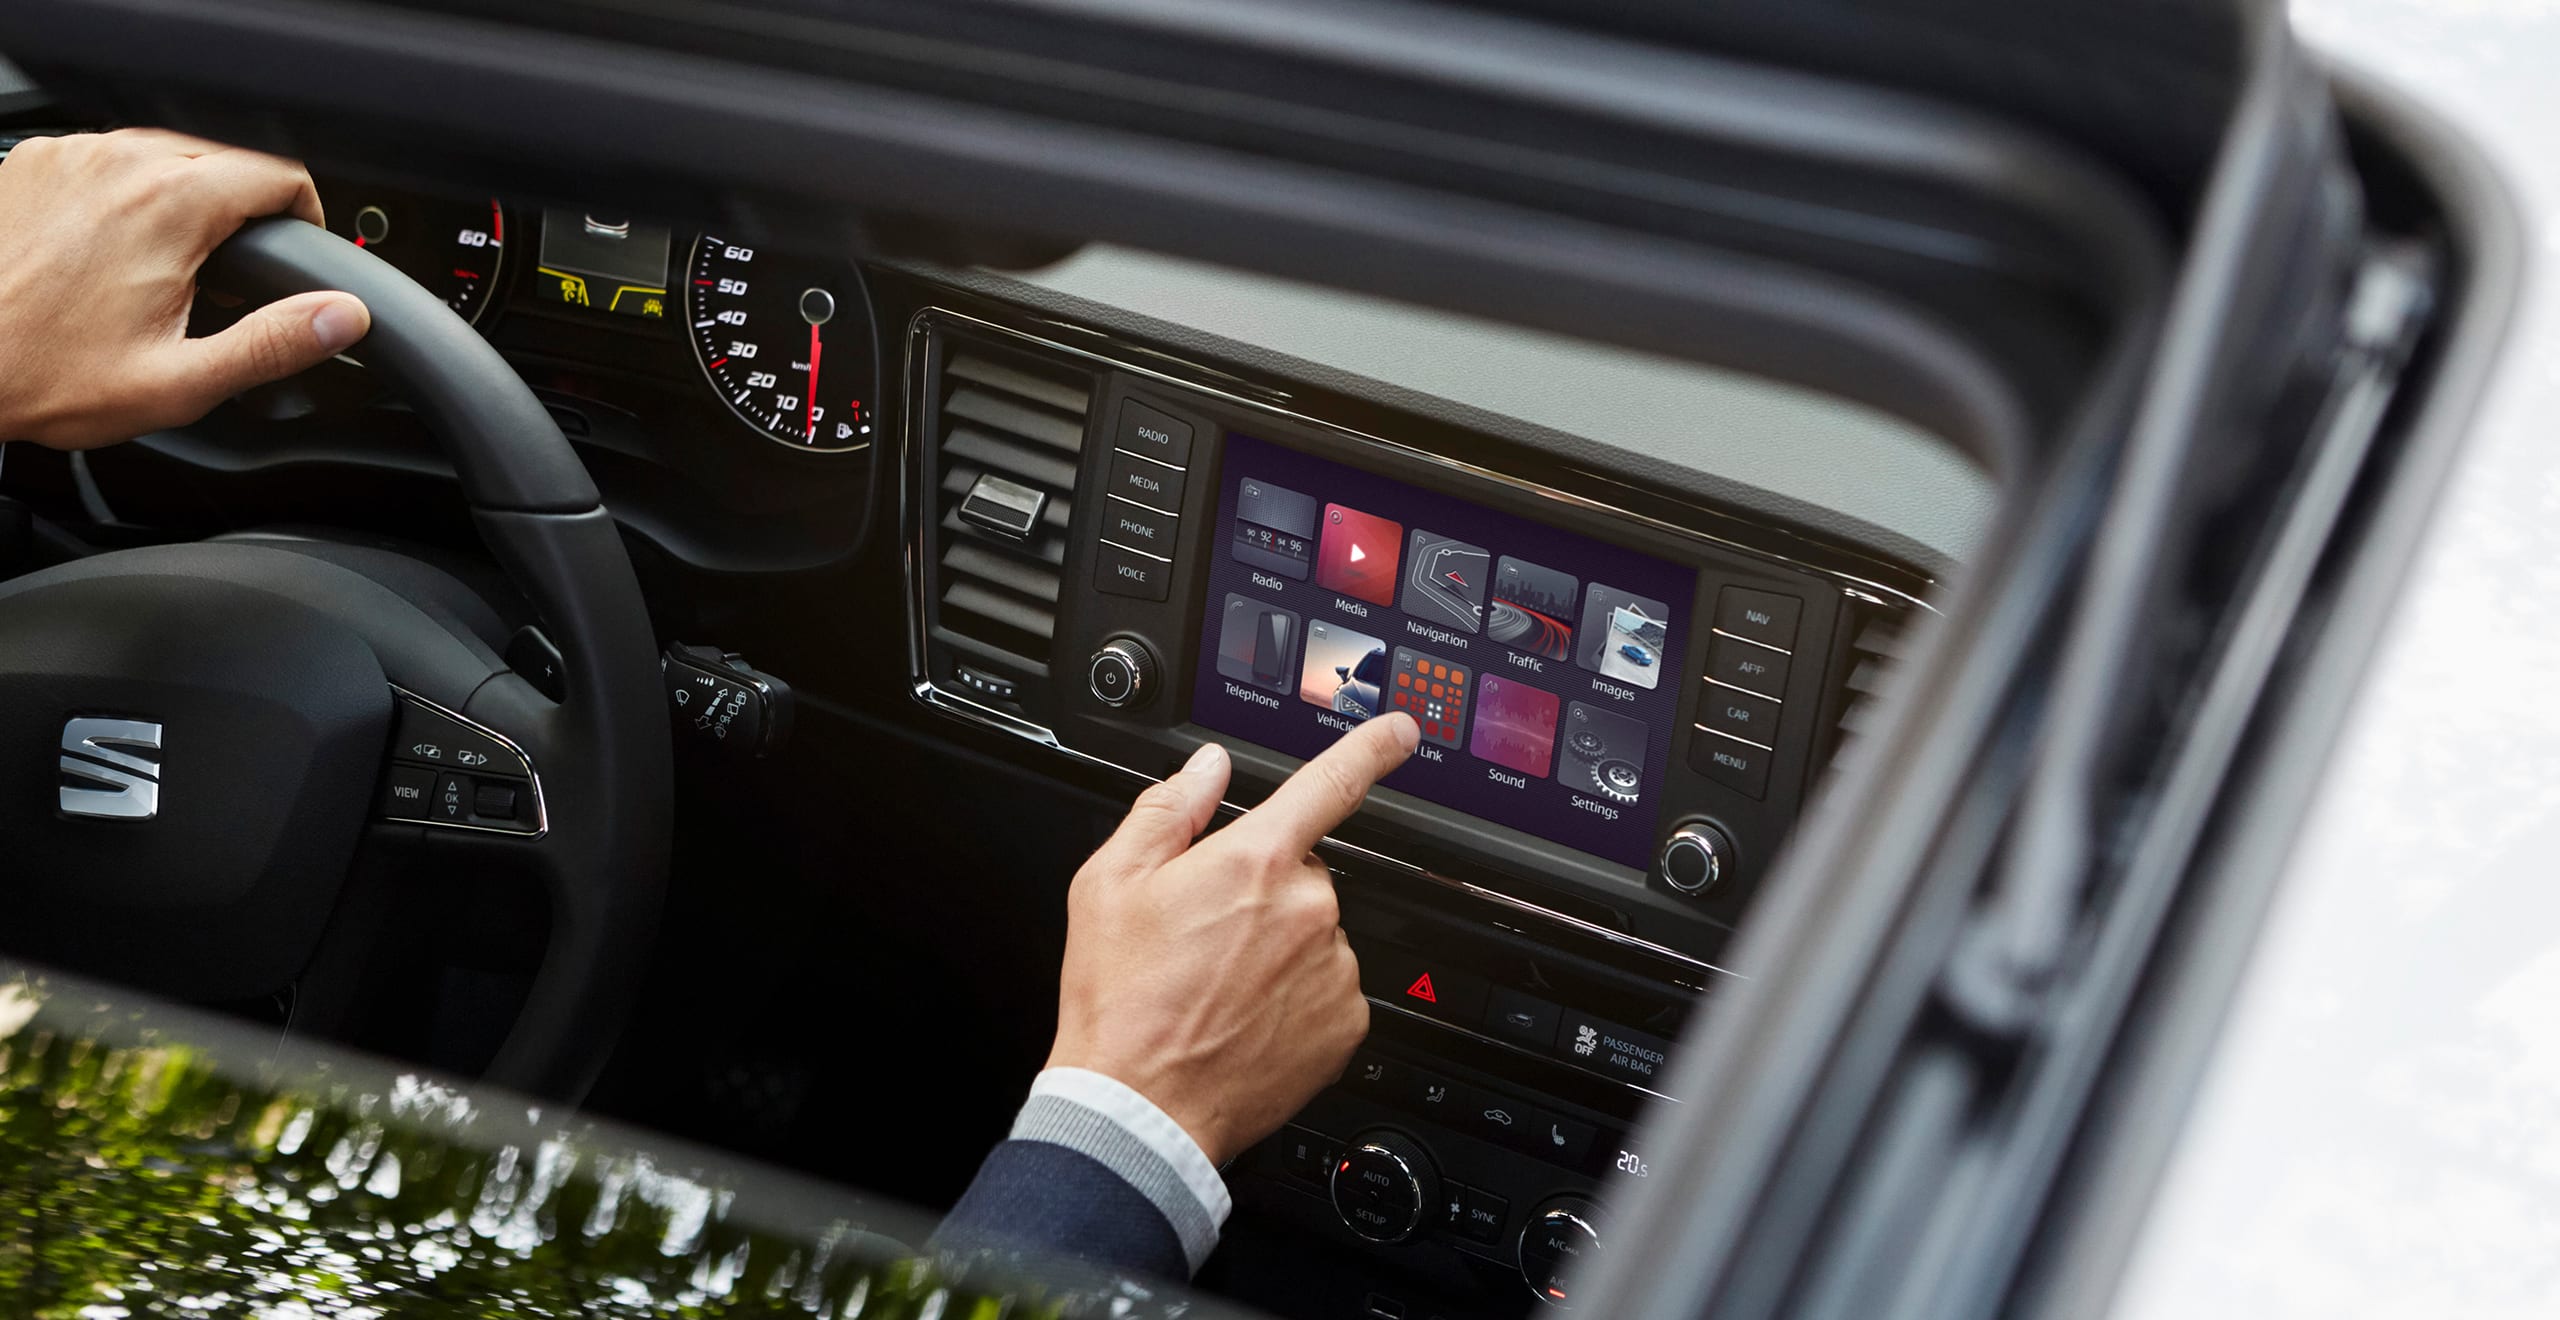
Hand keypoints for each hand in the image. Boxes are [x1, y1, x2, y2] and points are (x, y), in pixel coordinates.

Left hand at [0, 128, 369, 448]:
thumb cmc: (45, 374)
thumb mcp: (180, 381)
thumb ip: (274, 344)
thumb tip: (342, 317)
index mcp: (168, 208)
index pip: (280, 171)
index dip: (304, 213)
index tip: (293, 252)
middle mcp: (119, 164)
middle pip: (227, 155)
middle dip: (246, 208)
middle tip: (232, 273)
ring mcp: (72, 156)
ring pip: (167, 151)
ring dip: (188, 197)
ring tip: (172, 266)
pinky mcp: (36, 162)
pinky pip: (111, 158)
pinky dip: (129, 193)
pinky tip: (114, 250)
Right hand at [1048, 713, 1421, 1165]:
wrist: (1140, 1106)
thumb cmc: (1120, 999)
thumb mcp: (1109, 882)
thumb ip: (1169, 810)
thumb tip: (1207, 768)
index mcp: (1255, 860)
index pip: (1329, 783)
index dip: (1371, 748)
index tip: (1401, 731)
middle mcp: (1308, 907)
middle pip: (1301, 873)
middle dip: (1262, 891)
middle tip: (1206, 935)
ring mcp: (1333, 967)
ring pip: (1315, 933)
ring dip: (1280, 948)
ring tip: (1219, 986)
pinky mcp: (1346, 1022)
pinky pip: (1328, 989)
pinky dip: (1296, 997)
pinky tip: (1247, 1016)